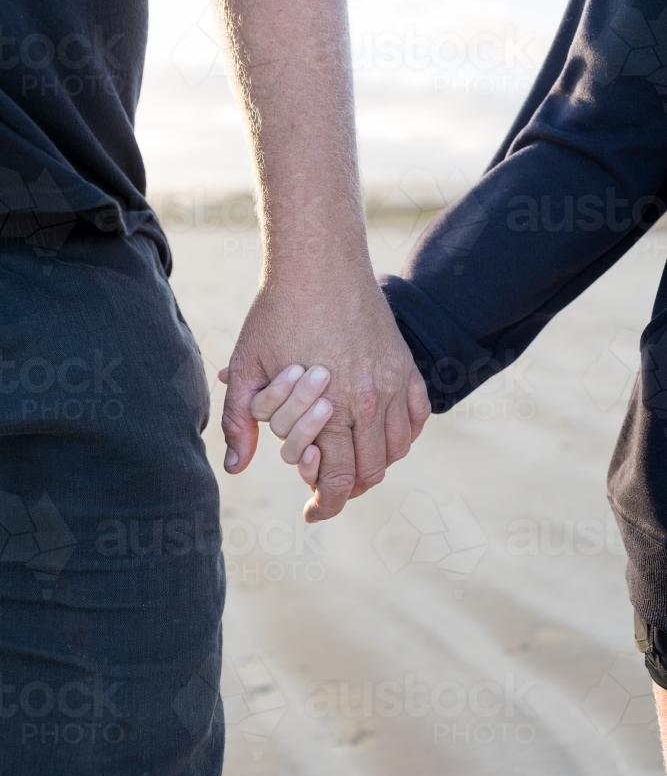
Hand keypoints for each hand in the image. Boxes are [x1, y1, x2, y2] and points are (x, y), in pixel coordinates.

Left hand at [219, 272, 430, 521]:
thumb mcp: (247, 365)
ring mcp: (393, 381)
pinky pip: (417, 416)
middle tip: (326, 488)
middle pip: (370, 472)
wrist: (319, 262)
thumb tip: (235, 467)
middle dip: (347, 489)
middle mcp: (370, 400)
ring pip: (396, 450)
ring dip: (374, 465)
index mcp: (332, 408)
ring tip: (350, 462)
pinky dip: (402, 435)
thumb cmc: (276, 312)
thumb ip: (241, 420)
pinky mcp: (405, 364)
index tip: (312, 513)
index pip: (338, 479)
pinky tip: (380, 435)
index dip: (326, 504)